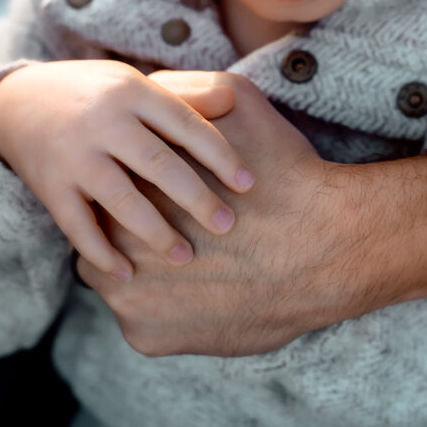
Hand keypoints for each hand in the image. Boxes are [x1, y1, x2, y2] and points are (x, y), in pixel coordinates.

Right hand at [0, 61, 253, 279]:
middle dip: (195, 198)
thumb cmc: (97, 94)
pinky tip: (129, 273)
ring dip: (155, 232)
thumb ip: (182, 96)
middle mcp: (101, 121)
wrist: (17, 102)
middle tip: (227, 225)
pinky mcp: (49, 187)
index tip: (248, 184)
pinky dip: (103, 253)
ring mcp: (72, 155)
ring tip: (186, 256)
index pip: (183, 123)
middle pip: (156, 163)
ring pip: (120, 200)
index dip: (219, 154)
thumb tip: (231, 99)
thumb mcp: (136, 84)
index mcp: (130, 91)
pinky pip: (78, 227)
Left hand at [76, 70, 345, 355]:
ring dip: (139, 272)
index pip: (106, 181)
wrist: (324, 245)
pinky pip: (140, 320)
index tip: (158, 185)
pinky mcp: (145, 338)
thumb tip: (153, 88)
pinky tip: (198, 292)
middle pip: (103, 231)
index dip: (132, 182)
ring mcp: (123, 295)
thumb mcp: (238, 101)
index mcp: (127, 181)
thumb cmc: (281, 170)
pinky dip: (162, 309)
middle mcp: (112, 239)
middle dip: (127, 228)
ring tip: (186, 261)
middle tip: (170, 223)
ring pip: (114, 281)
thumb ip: (185, 90)